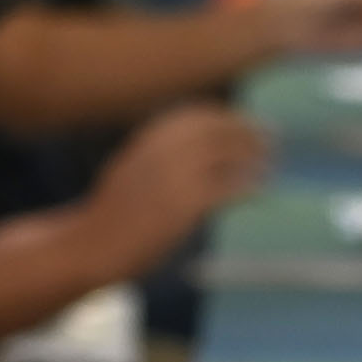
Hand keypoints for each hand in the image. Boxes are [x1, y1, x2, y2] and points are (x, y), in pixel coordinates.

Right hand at [85, 100, 272, 245]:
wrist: (90, 245)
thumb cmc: (110, 216)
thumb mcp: (130, 171)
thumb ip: (157, 156)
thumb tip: (190, 152)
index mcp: (147, 140)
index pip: (195, 116)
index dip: (225, 118)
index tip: (244, 123)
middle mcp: (161, 151)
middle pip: (216, 130)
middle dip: (246, 131)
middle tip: (271, 137)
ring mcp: (174, 176)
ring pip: (226, 156)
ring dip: (253, 157)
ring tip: (270, 163)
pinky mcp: (184, 205)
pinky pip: (226, 189)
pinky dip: (247, 188)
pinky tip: (261, 192)